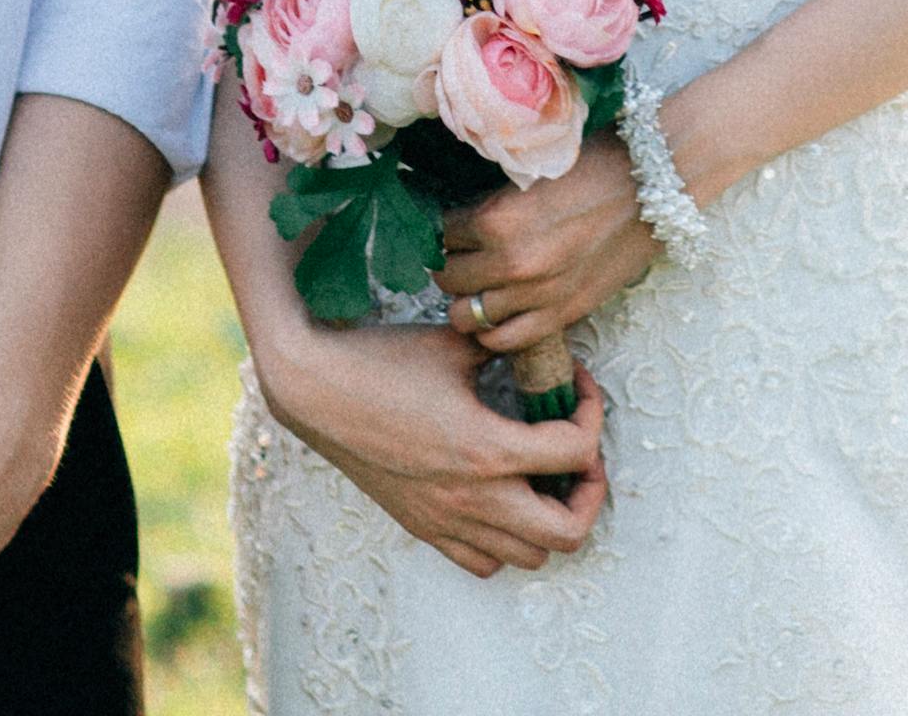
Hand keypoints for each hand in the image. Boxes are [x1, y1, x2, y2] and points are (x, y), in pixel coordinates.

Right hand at [256, 321, 607, 576]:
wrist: (315, 389)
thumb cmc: (383, 360)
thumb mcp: (455, 345)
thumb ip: (507, 351)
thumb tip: (540, 346)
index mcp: (487, 448)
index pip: (577, 452)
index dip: (592, 414)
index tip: (578, 387)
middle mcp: (472, 497)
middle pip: (567, 531)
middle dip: (589, 491)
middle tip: (579, 452)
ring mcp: (446, 520)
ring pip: (529, 556)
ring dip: (550, 518)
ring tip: (543, 475)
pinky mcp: (423, 527)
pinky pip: (483, 562)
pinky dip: (506, 540)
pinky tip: (501, 497)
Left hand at [438, 137, 654, 363]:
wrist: (654, 188)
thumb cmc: (596, 167)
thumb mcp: (531, 175)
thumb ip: (494, 204)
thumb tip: (461, 221)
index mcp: (496, 219)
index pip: (441, 236)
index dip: (445, 231)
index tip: (453, 229)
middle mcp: (510, 262)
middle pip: (447, 279)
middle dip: (451, 266)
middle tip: (464, 256)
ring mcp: (536, 294)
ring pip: (467, 316)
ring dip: (469, 300)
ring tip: (482, 286)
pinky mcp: (562, 314)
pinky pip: (504, 341)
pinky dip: (493, 332)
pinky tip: (501, 314)